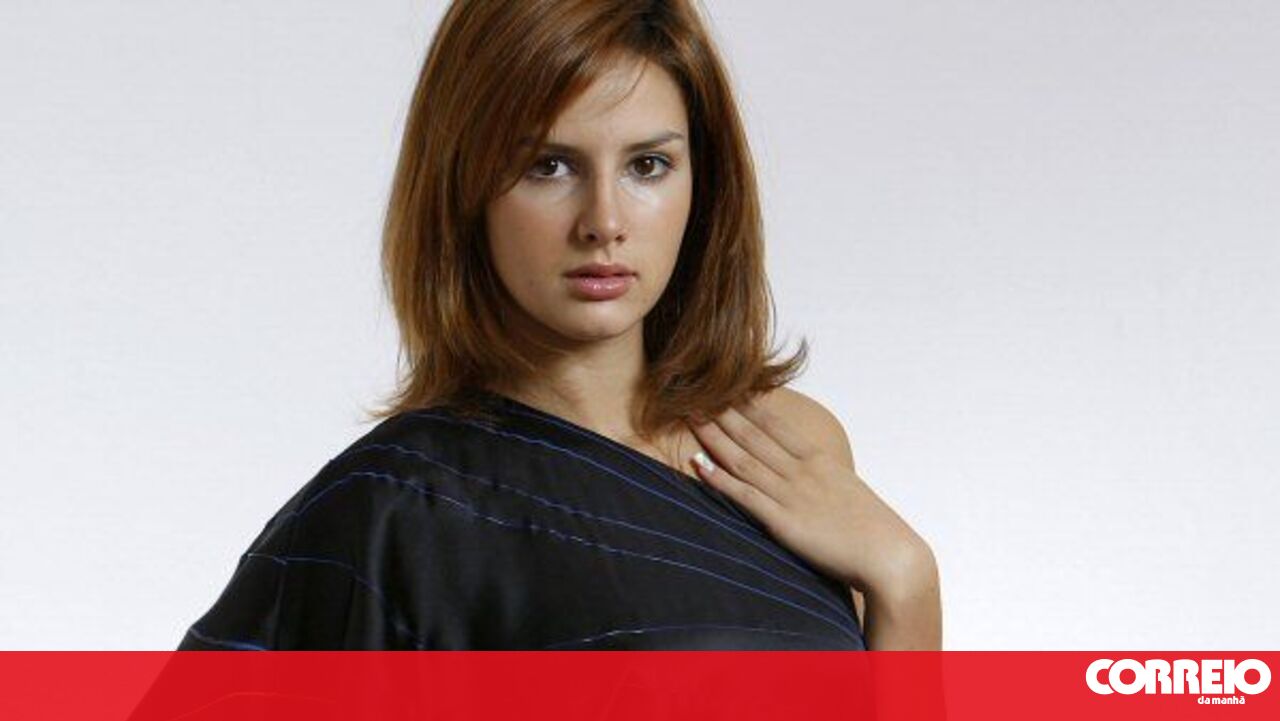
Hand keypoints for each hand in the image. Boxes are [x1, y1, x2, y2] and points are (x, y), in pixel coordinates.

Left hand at [686, 394, 929, 595]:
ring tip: (690, 416)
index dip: (747, 405)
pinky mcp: (784, 522)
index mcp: (819, 460)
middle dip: (722, 412)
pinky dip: (718, 478)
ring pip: (743, 458)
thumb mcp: (846, 492)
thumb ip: (823, 481)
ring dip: (714, 437)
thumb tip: (810, 479)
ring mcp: (792, 494)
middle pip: (753, 435)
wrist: (891, 556)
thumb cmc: (874, 529)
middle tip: (695, 392)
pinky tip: (698, 463)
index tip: (725, 388)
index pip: (776, 425)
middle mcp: (802, 471)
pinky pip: (744, 495)